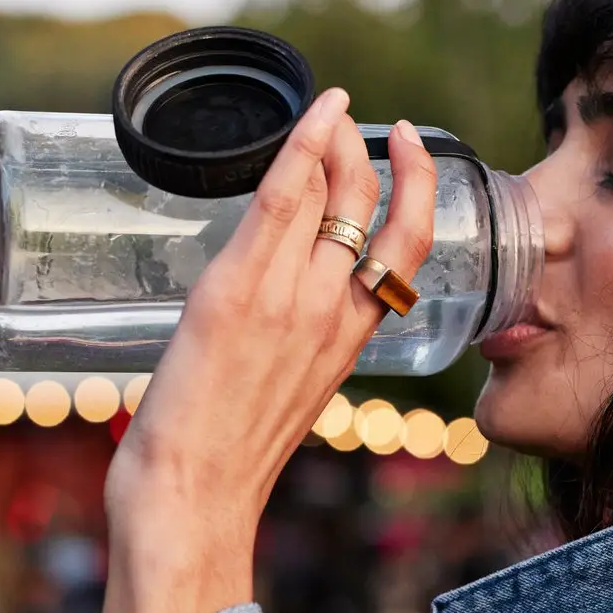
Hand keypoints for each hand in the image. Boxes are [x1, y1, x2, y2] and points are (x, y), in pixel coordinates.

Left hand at [89, 90, 437, 612]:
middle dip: (365, 150)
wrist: (195, 502)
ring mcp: (289, 300)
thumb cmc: (225, 465)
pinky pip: (283, 202)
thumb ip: (288, 346)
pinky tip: (311, 116)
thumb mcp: (282, 396)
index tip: (401, 147)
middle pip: (374, 208)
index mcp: (351, 341)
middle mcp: (334, 313)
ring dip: (333, 138)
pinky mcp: (237, 292)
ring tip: (324, 110)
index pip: (407, 247)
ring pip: (333, 195)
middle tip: (344, 119)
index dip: (416, 186)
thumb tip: (269, 319)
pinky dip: (301, 148)